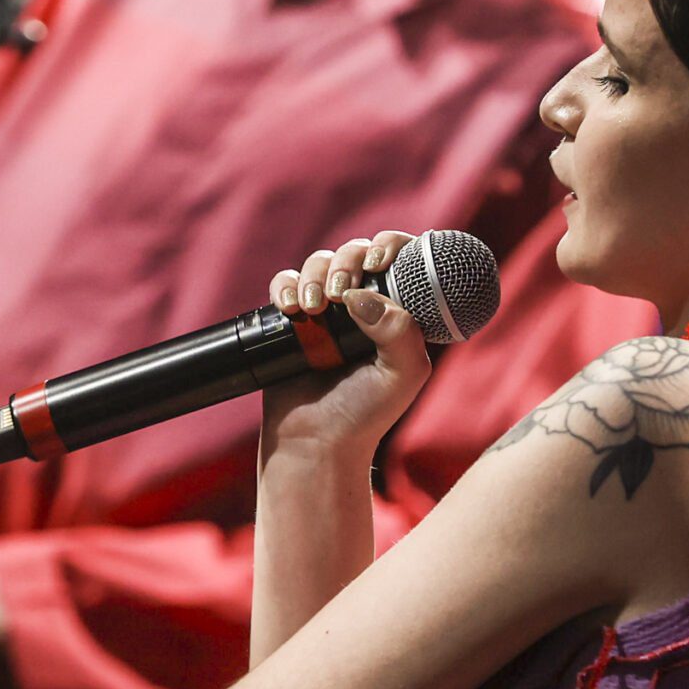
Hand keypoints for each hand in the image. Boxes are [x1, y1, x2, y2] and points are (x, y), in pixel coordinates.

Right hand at [261, 230, 431, 461]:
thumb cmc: (366, 413)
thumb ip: (400, 331)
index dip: (391, 246)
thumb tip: (361, 295)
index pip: (401, 259)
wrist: (316, 442)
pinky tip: (291, 309)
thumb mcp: (403, 374)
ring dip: (316, 275)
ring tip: (314, 309)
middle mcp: (363, 305)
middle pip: (355, 252)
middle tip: (341, 295)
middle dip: (347, 262)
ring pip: (320, 262)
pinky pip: (285, 282)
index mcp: (398, 313)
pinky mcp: (291, 319)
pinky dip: (286, 286)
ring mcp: (326, 310)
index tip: (378, 262)